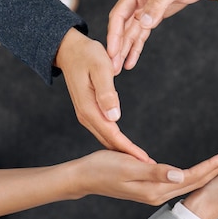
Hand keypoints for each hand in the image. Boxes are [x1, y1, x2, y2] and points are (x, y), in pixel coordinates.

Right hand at [54, 28, 151, 161]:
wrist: (69, 50)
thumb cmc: (87, 55)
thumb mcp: (100, 68)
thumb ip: (107, 92)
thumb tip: (115, 116)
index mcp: (89, 108)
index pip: (112, 134)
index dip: (128, 149)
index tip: (143, 162)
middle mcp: (86, 115)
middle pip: (109, 140)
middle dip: (128, 156)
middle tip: (148, 168)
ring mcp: (86, 114)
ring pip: (106, 138)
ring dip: (123, 150)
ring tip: (141, 163)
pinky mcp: (89, 111)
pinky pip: (104, 131)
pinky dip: (116, 141)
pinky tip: (126, 148)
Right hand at [70, 148, 217, 205]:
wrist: (83, 177)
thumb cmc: (101, 168)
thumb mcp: (127, 166)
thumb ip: (154, 172)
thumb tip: (181, 176)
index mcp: (155, 189)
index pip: (193, 176)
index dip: (214, 165)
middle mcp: (159, 194)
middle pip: (197, 180)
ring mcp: (155, 193)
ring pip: (191, 181)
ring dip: (210, 170)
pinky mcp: (151, 188)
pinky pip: (181, 181)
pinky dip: (196, 173)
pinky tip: (203, 169)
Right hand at [107, 0, 216, 71]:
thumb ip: (158, 3)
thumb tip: (143, 22)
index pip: (119, 14)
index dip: (114, 34)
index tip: (112, 52)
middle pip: (122, 26)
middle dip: (117, 46)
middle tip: (113, 67)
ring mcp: (143, 8)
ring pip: (130, 32)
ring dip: (124, 50)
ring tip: (119, 69)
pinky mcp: (152, 15)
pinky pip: (141, 34)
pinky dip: (136, 47)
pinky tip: (131, 60)